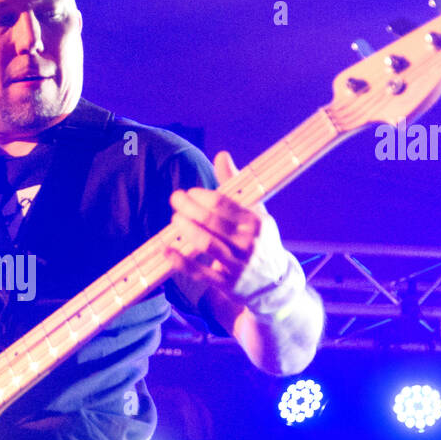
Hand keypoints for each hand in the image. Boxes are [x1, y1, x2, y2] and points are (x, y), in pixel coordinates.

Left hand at [165, 150, 290, 301]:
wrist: (273, 282)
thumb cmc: (259, 240)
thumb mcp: (255, 212)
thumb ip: (235, 185)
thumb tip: (221, 155)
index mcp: (256, 222)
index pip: (224, 205)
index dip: (202, 196)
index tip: (189, 192)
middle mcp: (248, 243)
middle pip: (212, 222)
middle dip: (189, 208)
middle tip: (175, 199)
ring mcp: (237, 264)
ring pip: (206, 244)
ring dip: (186, 229)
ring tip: (174, 218)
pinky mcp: (225, 283)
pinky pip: (199, 272)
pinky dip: (181, 261)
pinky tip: (167, 249)